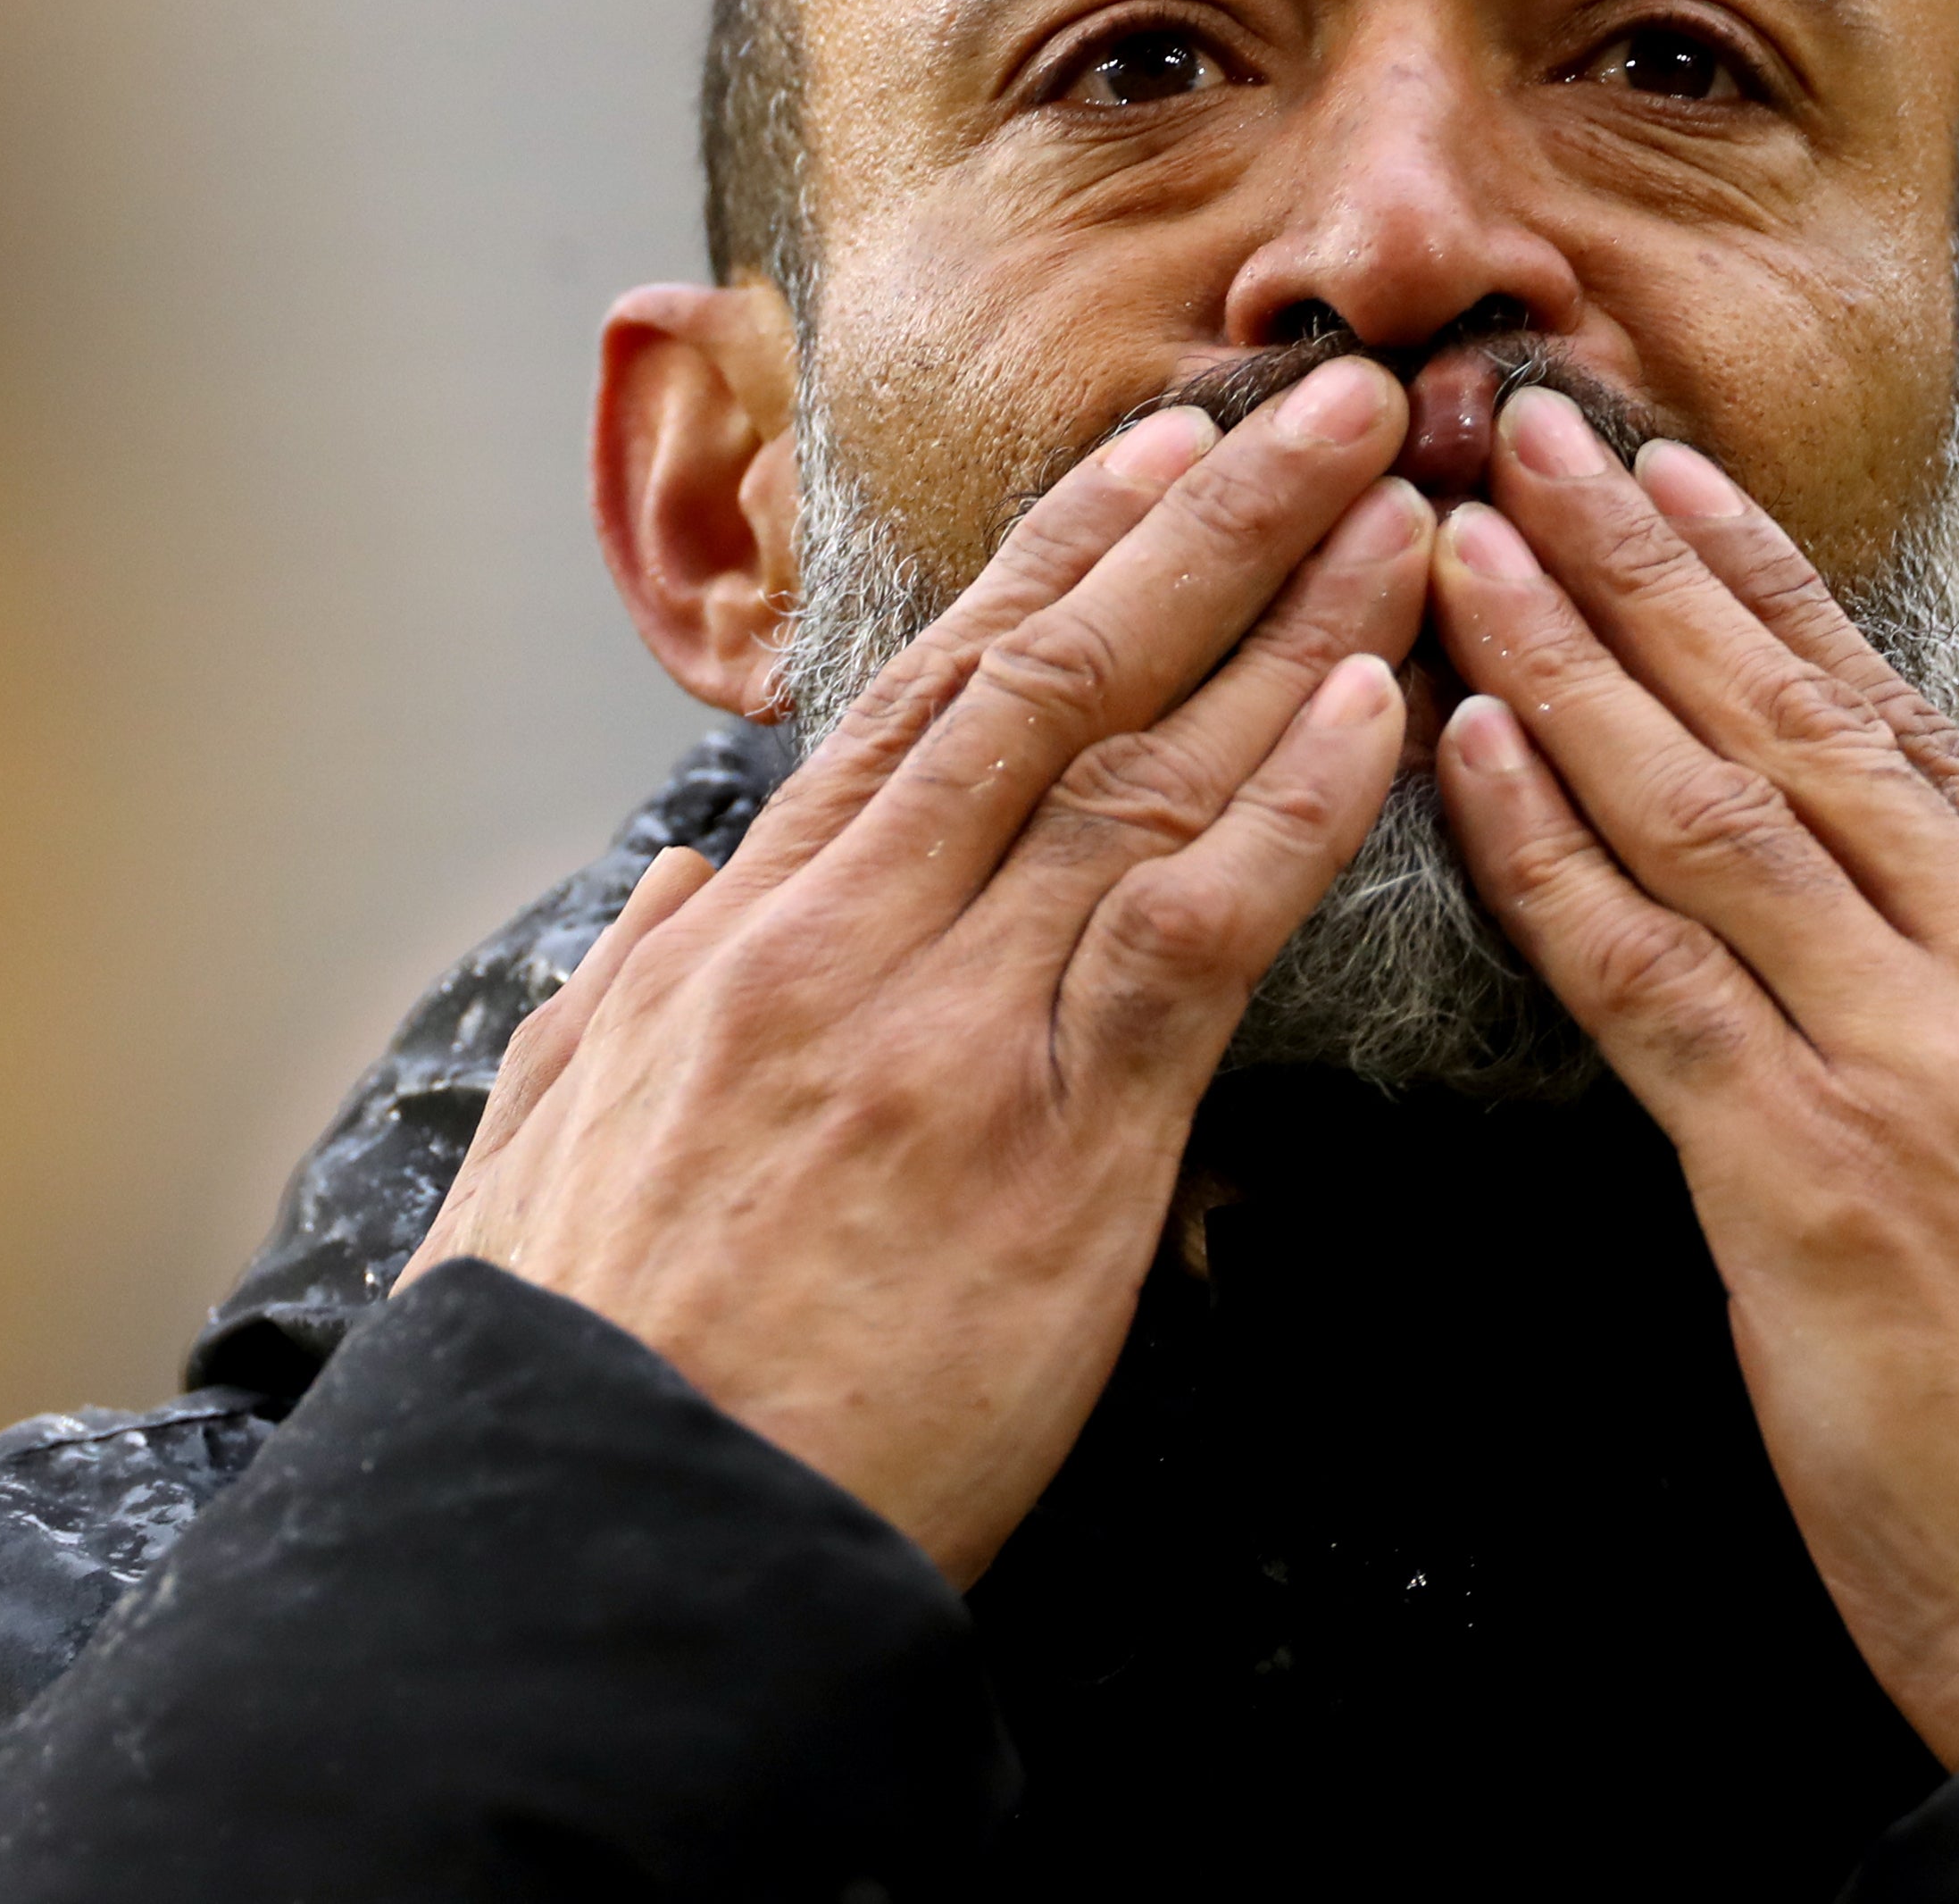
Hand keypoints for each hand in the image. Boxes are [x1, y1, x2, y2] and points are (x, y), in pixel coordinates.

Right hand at [404, 355, 1424, 1582]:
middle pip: (1053, 673)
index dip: (1060, 555)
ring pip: (1138, 763)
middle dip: (1206, 520)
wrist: (594, 1553)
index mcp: (750, 930)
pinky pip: (1191, 933)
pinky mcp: (1053, 1147)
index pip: (932, 689)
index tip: (1157, 454)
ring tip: (1402, 508)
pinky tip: (1375, 708)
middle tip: (1334, 406)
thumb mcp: (557, 1134)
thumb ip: (631, 987)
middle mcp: (853, 937)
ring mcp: (952, 1025)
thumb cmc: (578, 1363)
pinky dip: (1289, 805)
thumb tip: (684, 882)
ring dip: (1287, 617)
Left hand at [1428, 386, 1958, 1769]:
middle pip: (1803, 727)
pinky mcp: (1816, 1187)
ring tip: (1471, 538)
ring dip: (1574, 659)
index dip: (1779, 603)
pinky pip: (1654, 979)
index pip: (1914, 740)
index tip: (1681, 492)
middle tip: (1538, 433)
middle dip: (1656, 565)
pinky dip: (1549, 851)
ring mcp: (1922, 1073)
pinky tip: (1464, 750)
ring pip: (1715, 812)